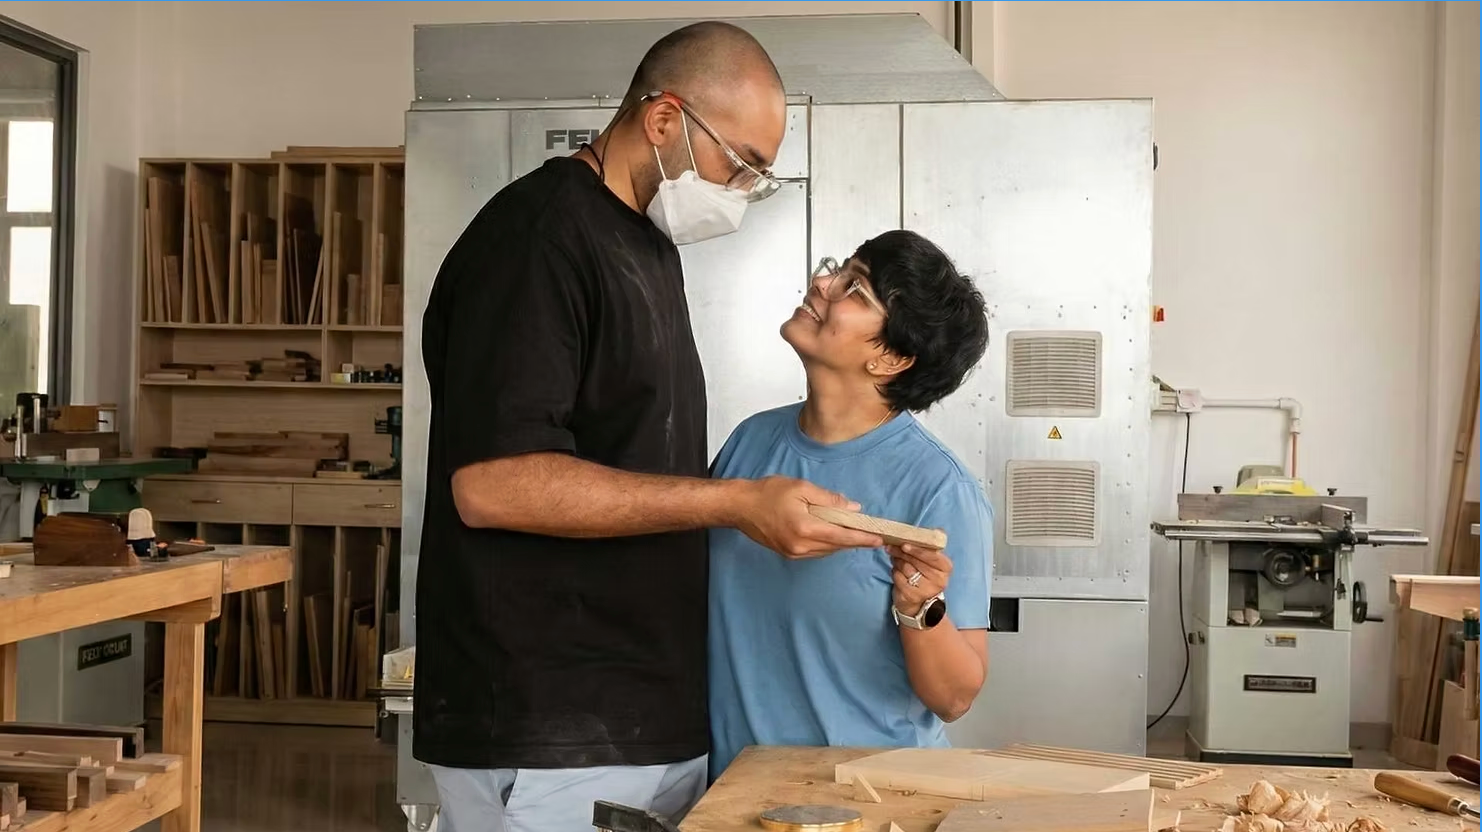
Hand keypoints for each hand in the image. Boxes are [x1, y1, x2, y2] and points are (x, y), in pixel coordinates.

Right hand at [734, 476, 883, 558]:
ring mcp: (794, 552)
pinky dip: (827, 543)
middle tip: (872, 533)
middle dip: (855, 540)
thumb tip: (852, 507)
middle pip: (837, 546)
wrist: (740, 507)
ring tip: (855, 532)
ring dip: (841, 542)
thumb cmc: (768, 493)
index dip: (862, 539)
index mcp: (806, 528)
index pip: (842, 537)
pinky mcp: (788, 553)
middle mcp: (801, 546)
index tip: (879, 539)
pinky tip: (833, 533)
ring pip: (827, 550)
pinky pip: (816, 551)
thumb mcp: (801, 488)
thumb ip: (829, 499)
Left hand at [889, 543, 951, 615]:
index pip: (932, 556)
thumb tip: (937, 530)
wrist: (919, 601)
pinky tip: (896, 571)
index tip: (904, 544)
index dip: (917, 549)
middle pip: (916, 561)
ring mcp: (926, 590)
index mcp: (946, 567)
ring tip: (895, 559)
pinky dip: (894, 572)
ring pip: (905, 568)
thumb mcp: (931, 560)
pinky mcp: (912, 596)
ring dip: (897, 561)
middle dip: (902, 552)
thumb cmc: (924, 574)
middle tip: (891, 547)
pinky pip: (898, 577)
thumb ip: (931, 545)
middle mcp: (939, 580)